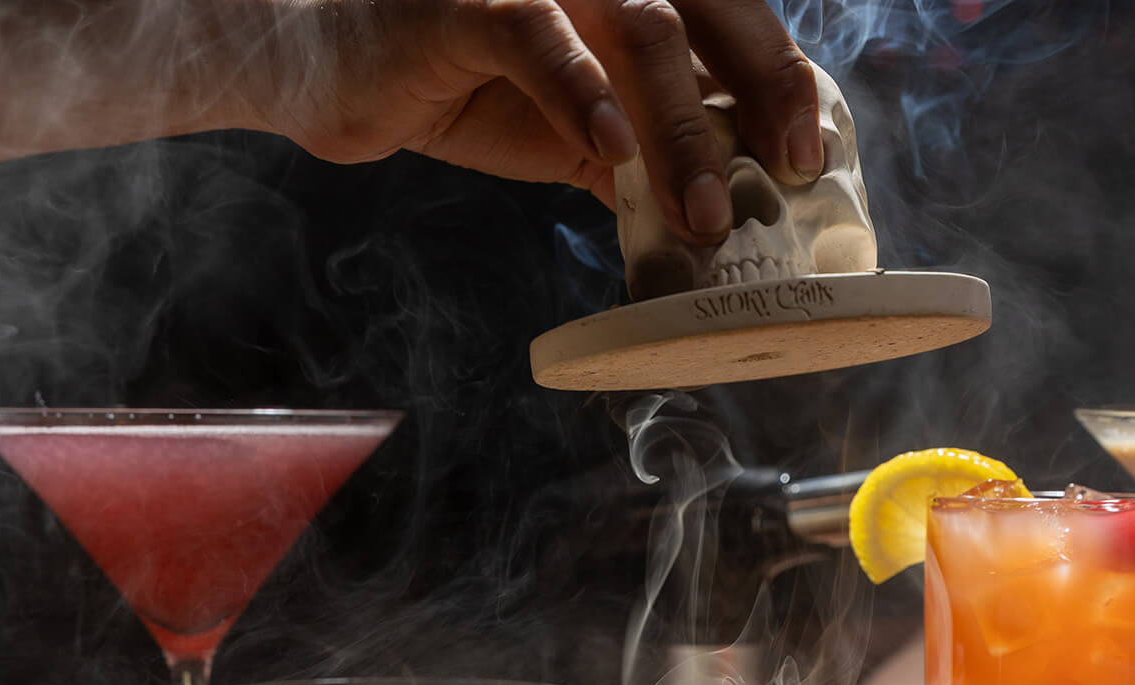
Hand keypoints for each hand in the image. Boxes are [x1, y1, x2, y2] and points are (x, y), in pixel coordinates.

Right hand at [233, 0, 823, 244]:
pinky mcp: (464, 1)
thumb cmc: (452, 80)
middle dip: (762, 87)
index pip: (724, 15)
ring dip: (683, 130)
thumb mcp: (566, 121)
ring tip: (708, 214)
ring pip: (639, 30)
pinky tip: (612, 151)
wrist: (323, 62)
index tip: (811, 150)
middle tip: (789, 171)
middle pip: (704, 7)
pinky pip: (537, 37)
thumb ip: (640, 146)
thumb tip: (719, 207)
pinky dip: (581, 94)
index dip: (779, 75)